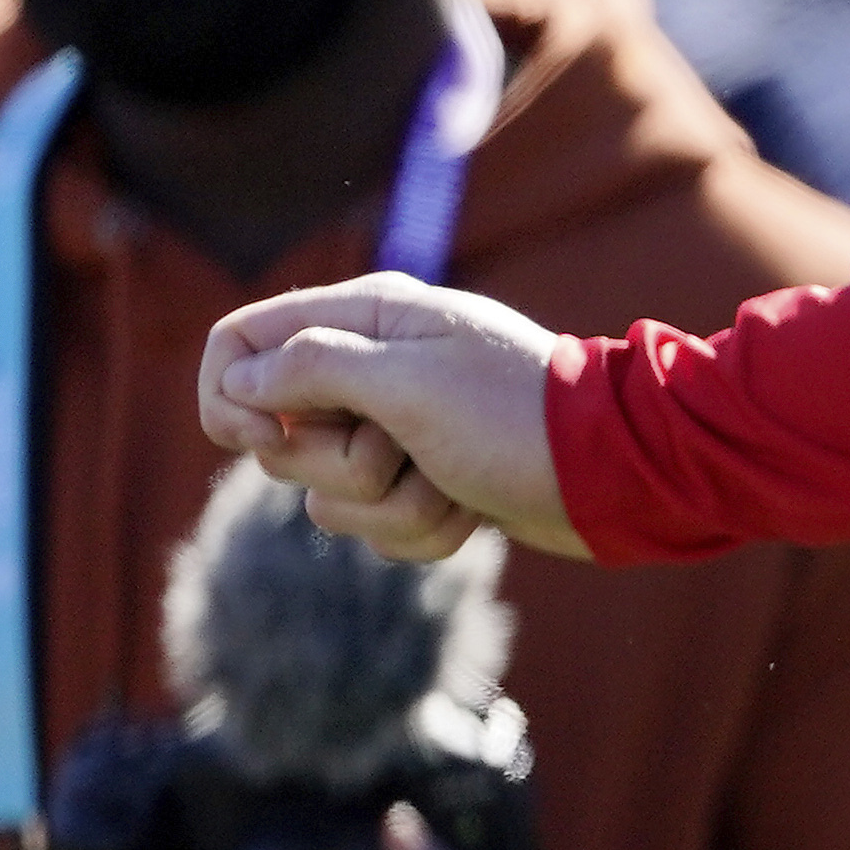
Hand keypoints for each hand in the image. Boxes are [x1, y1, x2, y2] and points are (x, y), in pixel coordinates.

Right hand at [197, 274, 581, 559]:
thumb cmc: (517, 418)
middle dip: (338, 467)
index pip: (239, 344)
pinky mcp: (425, 484)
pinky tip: (473, 510)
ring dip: (393, 506)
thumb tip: (238, 379)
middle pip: (279, 435)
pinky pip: (378, 528)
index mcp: (365, 320)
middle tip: (403, 448)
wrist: (619, 474)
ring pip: (329, 497)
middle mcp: (372, 371)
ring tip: (453, 480)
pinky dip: (425, 530)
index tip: (268, 441)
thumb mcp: (407, 382)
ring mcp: (398, 432)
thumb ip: (310, 368)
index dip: (230, 399)